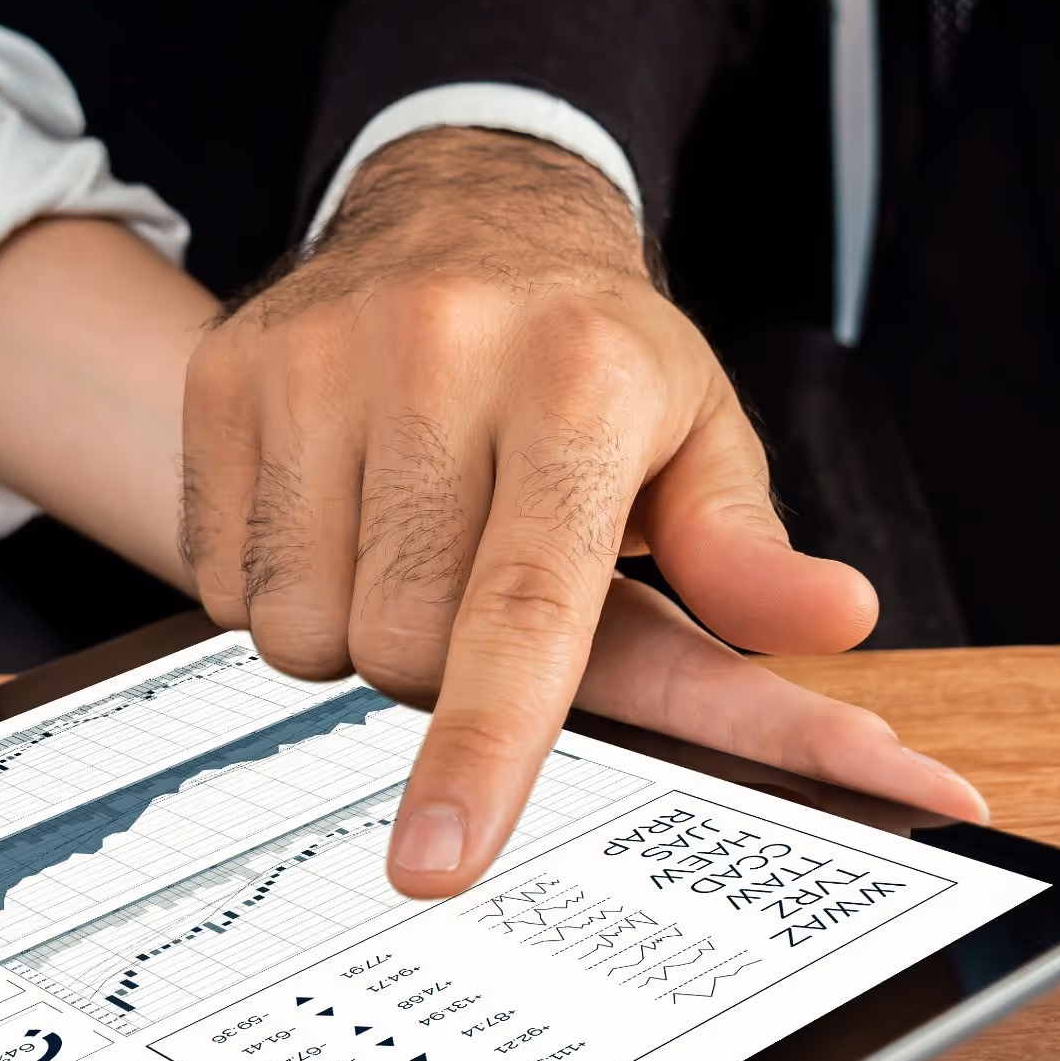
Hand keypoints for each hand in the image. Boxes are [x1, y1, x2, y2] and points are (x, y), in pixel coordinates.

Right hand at [182, 128, 985, 895]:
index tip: (441, 856)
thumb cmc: (594, 355)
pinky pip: (224, 578)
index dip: (486, 746)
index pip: (523, 608)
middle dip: (441, 669)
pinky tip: (341, 507)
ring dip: (356, 629)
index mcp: (581, 382)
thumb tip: (835, 619)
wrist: (465, 204)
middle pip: (403, 646)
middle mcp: (441, 352)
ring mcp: (317, 357)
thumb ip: (748, 555)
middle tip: (483, 583)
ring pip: (301, 626)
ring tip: (415, 540)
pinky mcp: (228, 370)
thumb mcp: (700, 439)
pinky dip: (281, 583)